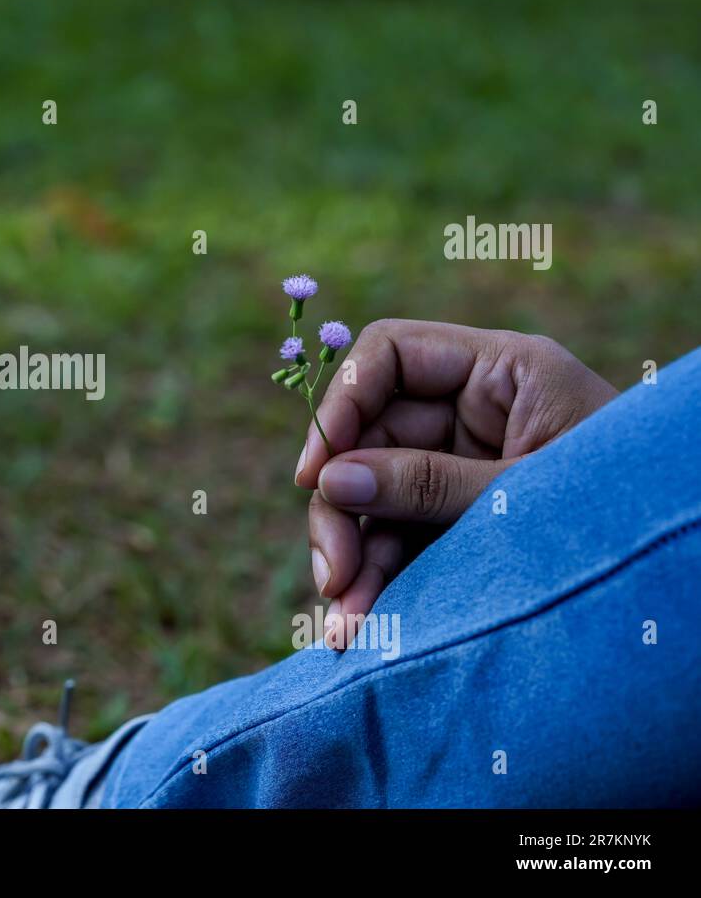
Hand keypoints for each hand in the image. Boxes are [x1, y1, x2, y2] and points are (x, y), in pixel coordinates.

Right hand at [294, 319, 617, 648]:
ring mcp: (465, 468)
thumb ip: (428, 485)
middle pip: (368, 438)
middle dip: (342, 509)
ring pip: (373, 497)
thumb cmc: (624, 516)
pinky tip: (364, 622)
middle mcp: (474, 413)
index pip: (391, 355)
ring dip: (353, 558)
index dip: (341, 404)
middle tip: (333, 576)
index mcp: (503, 372)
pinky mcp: (460, 521)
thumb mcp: (523, 495)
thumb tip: (328, 481)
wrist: (682, 585)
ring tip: (349, 623)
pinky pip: (399, 538)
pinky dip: (377, 578)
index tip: (314, 474)